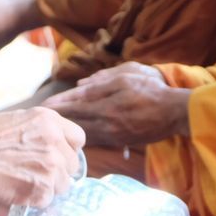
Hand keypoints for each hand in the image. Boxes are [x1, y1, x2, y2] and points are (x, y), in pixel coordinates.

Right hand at [0, 107, 84, 208]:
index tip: (56, 156)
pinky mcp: (43, 189)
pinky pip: (48, 200)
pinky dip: (34, 199)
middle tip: (33, 172)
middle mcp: (55, 142)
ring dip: (47, 187)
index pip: (78, 139)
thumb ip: (43, 130)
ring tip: (22, 181)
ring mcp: (51, 167)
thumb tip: (59, 145)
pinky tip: (17, 190)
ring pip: (63, 185)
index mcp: (50, 121)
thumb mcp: (18, 120)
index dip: (67, 150)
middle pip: (72, 165)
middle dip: (58, 171)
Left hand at [42, 62, 190, 145]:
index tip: (42, 106)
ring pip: (82, 132)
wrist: (175, 112)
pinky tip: (73, 135)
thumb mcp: (127, 74)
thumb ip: (102, 79)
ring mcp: (112, 133)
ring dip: (67, 130)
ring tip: (51, 128)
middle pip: (74, 120)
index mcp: (105, 102)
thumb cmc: (152, 89)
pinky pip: (95, 139)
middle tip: (39, 119)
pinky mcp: (119, 141)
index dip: (57, 104)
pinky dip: (82, 136)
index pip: (74, 103)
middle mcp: (105, 120)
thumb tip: (80, 84)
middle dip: (57, 119)